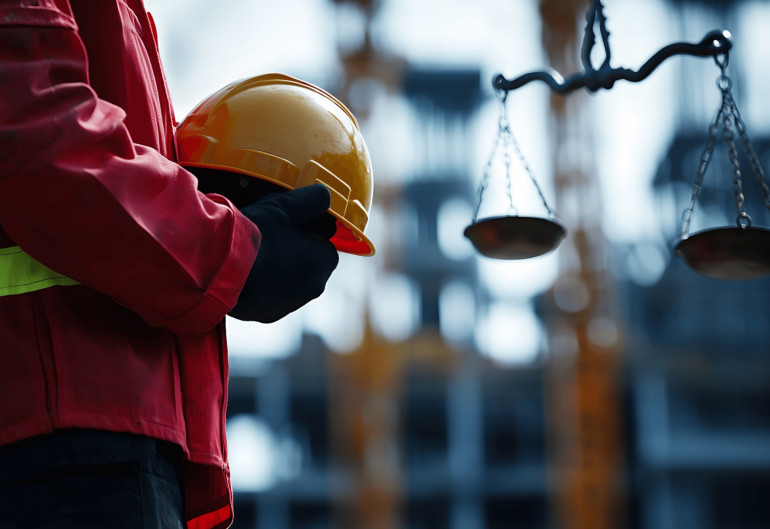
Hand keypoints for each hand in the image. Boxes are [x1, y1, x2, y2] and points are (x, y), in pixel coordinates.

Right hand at [230, 184, 338, 322]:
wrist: (218, 269)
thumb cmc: (254, 236)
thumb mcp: (284, 207)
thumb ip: (310, 200)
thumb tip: (324, 195)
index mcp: (322, 262)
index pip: (324, 243)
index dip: (306, 231)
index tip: (288, 225)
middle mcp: (312, 288)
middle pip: (309, 264)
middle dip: (296, 251)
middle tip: (271, 237)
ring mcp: (290, 304)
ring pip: (291, 281)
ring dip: (281, 269)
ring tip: (257, 254)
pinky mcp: (268, 315)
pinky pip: (273, 296)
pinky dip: (266, 285)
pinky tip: (249, 272)